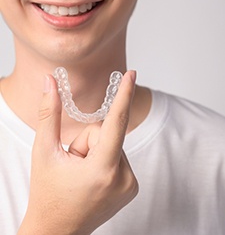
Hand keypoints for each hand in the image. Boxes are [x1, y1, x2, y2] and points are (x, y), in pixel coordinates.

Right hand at [18, 71, 137, 234]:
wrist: (56, 231)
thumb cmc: (47, 192)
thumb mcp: (44, 151)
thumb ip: (49, 113)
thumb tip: (50, 82)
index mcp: (102, 169)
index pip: (116, 122)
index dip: (124, 94)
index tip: (132, 74)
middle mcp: (123, 178)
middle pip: (107, 133)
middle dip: (88, 141)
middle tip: (73, 163)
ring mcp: (130, 184)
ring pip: (113, 144)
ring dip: (96, 151)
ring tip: (81, 173)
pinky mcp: (132, 187)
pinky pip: (119, 156)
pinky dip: (104, 160)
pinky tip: (92, 177)